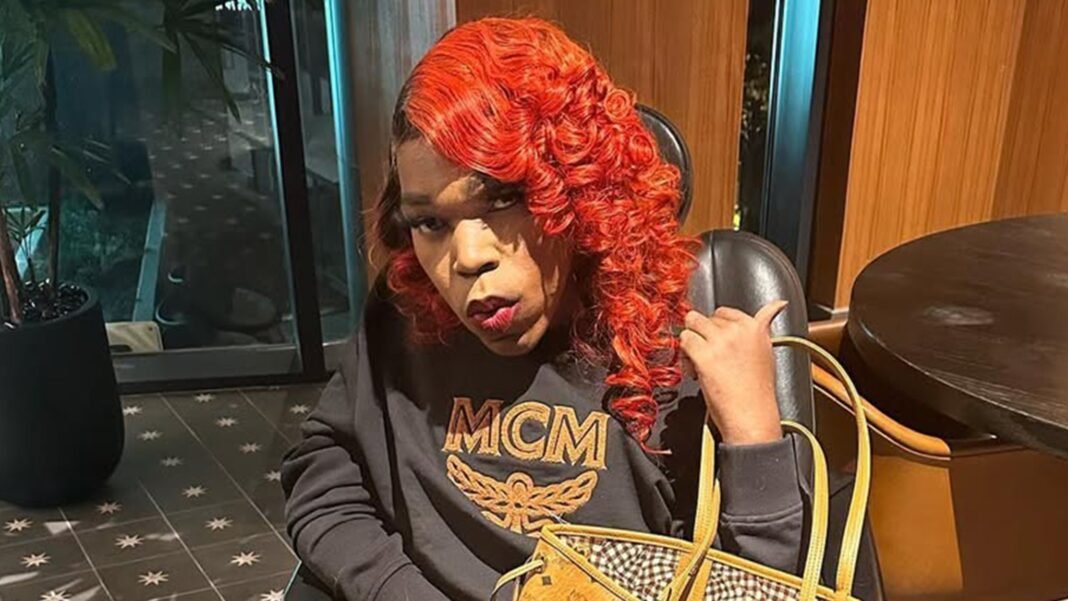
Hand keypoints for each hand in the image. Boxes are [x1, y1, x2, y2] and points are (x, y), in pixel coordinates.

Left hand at [678, 300, 787, 444]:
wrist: (752, 417)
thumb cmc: (758, 392)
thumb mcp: (767, 350)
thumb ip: (765, 324)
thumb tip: (777, 304)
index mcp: (755, 327)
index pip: (724, 312)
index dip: (717, 329)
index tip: (720, 345)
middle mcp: (738, 331)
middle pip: (705, 318)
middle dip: (703, 336)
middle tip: (711, 357)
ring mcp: (720, 342)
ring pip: (691, 325)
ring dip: (692, 343)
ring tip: (702, 363)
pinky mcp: (704, 355)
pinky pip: (684, 341)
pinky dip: (685, 356)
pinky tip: (696, 370)